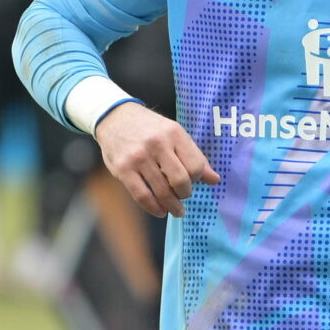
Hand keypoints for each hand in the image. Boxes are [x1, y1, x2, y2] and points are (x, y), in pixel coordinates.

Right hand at [97, 104, 219, 216]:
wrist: (114, 117)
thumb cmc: (149, 128)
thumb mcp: (174, 134)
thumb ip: (194, 155)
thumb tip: (214, 180)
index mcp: (174, 133)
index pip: (196, 165)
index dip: (197, 178)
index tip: (193, 181)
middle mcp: (157, 144)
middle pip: (180, 180)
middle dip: (185, 193)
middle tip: (184, 196)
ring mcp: (139, 157)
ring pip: (162, 191)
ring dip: (172, 206)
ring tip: (176, 211)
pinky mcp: (123, 169)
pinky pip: (142, 195)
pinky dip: (154, 208)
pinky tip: (160, 211)